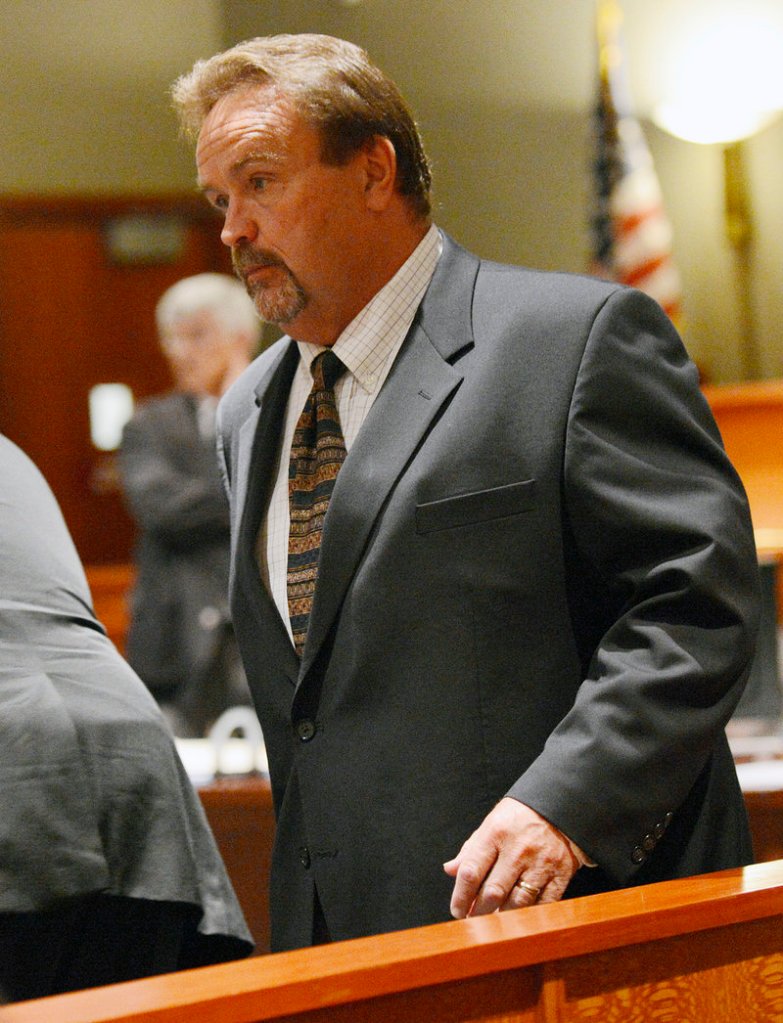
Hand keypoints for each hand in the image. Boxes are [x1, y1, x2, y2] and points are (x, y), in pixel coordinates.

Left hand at [443, 797, 580, 918]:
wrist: (561, 804)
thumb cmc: (520, 816)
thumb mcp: (492, 823)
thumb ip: (471, 849)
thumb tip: (450, 870)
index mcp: (495, 833)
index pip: (471, 871)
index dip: (461, 896)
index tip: (457, 910)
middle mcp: (518, 850)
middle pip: (493, 892)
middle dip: (479, 911)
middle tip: (474, 919)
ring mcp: (541, 863)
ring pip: (518, 902)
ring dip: (503, 917)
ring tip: (494, 920)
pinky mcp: (561, 874)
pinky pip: (544, 904)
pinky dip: (530, 915)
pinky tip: (520, 917)